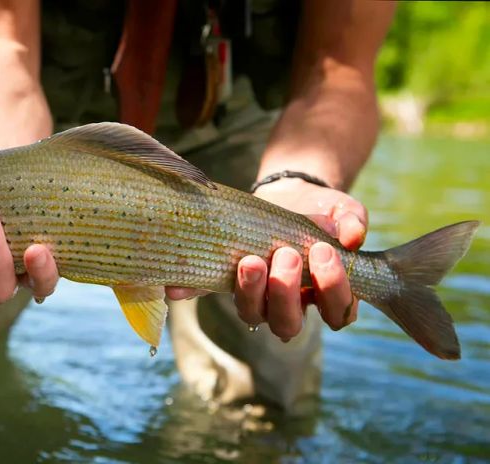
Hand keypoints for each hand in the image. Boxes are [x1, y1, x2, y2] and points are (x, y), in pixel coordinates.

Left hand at [166, 178, 367, 339]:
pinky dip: (190, 289)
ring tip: (250, 260)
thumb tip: (350, 236)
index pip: (337, 312)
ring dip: (250, 291)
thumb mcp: (341, 211)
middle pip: (287, 323)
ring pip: (252, 314)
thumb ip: (351, 221)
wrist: (290, 196)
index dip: (333, 290)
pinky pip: (205, 291)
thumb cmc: (322, 214)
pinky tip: (177, 284)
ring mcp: (256, 297)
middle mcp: (289, 305)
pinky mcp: (225, 280)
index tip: (324, 254)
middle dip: (285, 293)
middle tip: (285, 255)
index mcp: (324, 294)